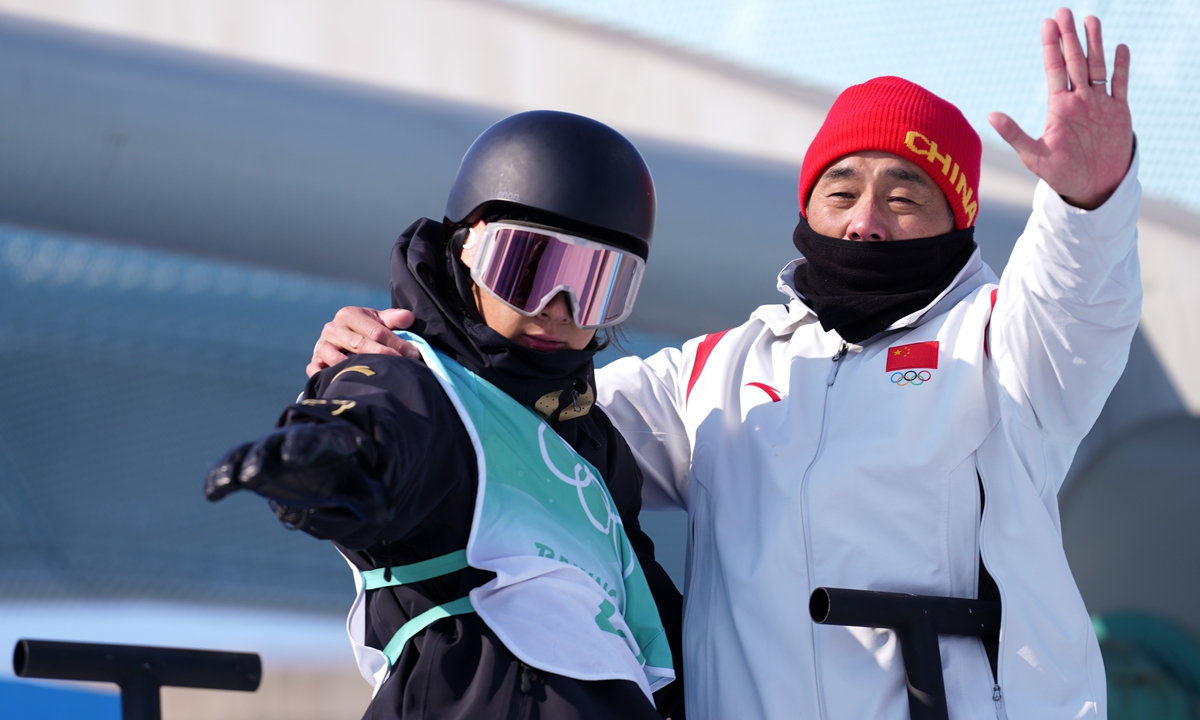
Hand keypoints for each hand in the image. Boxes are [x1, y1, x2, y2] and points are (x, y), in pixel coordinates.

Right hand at [204, 424, 388, 525]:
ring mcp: (270, 452)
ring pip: (250, 453)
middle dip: (266, 455)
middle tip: (255, 472)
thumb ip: (370, 498)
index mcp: (323, 442)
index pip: (313, 441)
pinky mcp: (250, 466)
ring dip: (239, 465)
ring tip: (231, 482)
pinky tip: (212, 493)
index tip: (294, 456)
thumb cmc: (343, 471)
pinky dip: (221, 476)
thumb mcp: (360, 483)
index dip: (303, 446)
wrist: (323, 460)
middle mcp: (292, 443)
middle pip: (277, 444)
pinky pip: (232, 466)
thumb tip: (384, 515)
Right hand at [307, 307, 418, 376]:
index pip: (376, 331)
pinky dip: (334, 380)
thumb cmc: (365, 331)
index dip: (397, 343)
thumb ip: (394, 319)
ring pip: (340, 360)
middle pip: (360, 345)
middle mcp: (332, 328)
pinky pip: (321, 373)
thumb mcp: (379, 321)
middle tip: (404, 366)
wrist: (340, 342)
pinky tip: (350, 385)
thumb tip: (409, 318)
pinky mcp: (314, 363)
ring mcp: (320, 347)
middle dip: (384, 356)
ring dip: (359, 370)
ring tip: (379, 378)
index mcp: (348, 314)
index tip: (414, 354)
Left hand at [987, 8, 1132, 208]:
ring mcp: (1099, 104)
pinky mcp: (1119, 112)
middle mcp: (1079, 100)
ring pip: (1097, 67)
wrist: (1091, 188)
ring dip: (1095, 44)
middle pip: (1074, 61)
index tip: (1048, 23)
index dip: (1051, 46)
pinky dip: (1121, 68)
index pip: (1053, 69)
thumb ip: (1014, 134)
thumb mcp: (1034, 155)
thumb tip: (989, 115)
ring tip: (1091, 20)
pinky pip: (1120, 85)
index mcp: (1058, 107)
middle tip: (1064, 11)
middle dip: (1070, 37)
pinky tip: (1120, 48)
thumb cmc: (1060, 174)